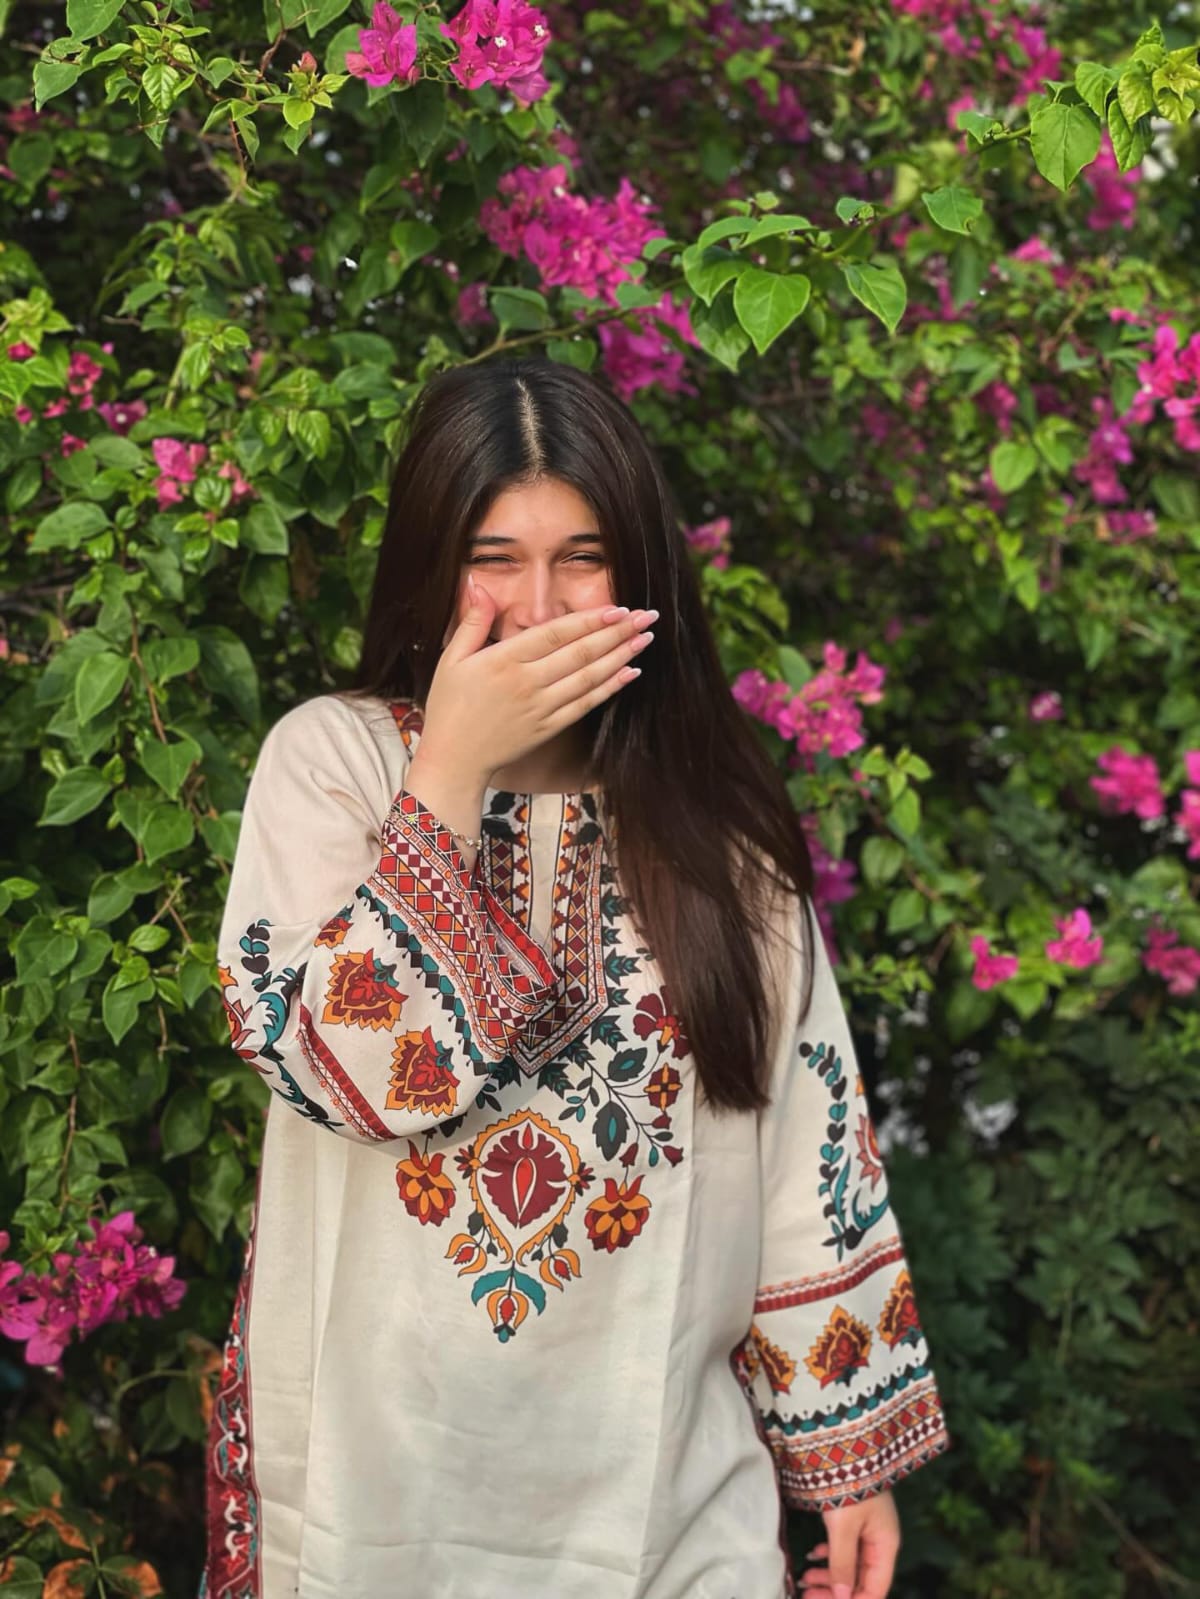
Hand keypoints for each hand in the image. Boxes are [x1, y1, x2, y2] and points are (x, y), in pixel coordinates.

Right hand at [417, 576, 656, 786]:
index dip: (590, 620)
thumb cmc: (450, 706)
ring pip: (589, 677)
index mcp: (504, 660)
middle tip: (647, 617)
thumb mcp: (452, 658)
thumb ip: (472, 621)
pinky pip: (585, 705)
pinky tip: (630, 672)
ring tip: (646, 639)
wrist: (453, 760)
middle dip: (618, 632)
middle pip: (581, 652)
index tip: (618, 608)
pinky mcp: (549, 728)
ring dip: (621, 656)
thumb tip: (477, 584)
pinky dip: (610, 688)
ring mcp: (541, 707)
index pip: (556, 633)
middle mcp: (527, 682)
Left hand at [798, 1489, 899, 1598]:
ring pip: (850, 1565)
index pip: (875, 1590)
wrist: (846, 1445)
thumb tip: (842, 1597)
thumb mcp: (843, 1527)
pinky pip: (844, 1548)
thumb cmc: (849, 1485)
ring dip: (829, 1576)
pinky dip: (828, 1556)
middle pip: (861, 1580)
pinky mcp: (853, 1519)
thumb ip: (842, 1564)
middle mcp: (879, 1541)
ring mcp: (867, 1530)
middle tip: (806, 1594)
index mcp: (885, 1546)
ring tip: (804, 1579)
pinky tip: (813, 1556)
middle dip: (835, 1591)